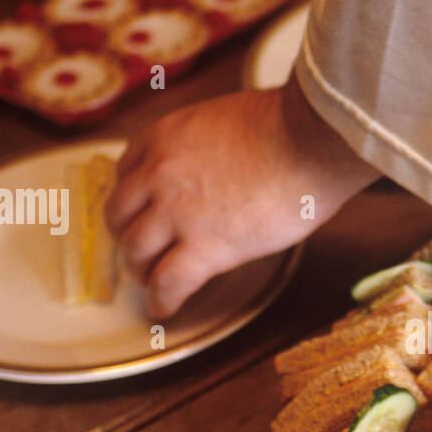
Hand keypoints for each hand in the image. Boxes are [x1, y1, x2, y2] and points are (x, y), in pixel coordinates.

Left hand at [106, 77, 377, 317]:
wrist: (310, 142)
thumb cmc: (289, 128)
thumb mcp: (226, 121)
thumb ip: (207, 147)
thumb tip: (221, 170)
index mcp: (166, 137)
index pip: (126, 173)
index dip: (131, 199)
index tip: (141, 213)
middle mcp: (160, 174)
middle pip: (120, 215)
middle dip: (127, 237)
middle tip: (142, 251)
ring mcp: (178, 213)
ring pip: (136, 252)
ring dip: (141, 272)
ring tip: (153, 284)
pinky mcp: (205, 247)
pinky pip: (168, 283)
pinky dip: (162, 301)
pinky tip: (164, 310)